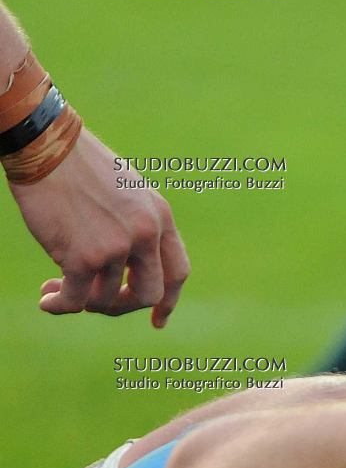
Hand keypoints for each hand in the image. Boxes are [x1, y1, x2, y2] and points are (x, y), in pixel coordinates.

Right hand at [14, 128, 190, 325]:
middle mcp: (145, 235)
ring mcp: (117, 247)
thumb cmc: (79, 166)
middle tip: (97, 304)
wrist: (46, 147)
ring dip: (82, 301)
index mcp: (160, 218)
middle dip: (122, 306)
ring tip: (56, 291)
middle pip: (148, 294)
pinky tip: (47, 301)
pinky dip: (61, 306)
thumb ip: (137, 226)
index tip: (158, 320)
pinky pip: (76, 299)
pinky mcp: (83, 257)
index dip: (169, 301)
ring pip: (106, 298)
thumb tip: (127, 268)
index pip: (177, 272)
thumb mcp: (127, 192)